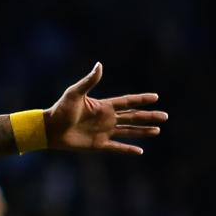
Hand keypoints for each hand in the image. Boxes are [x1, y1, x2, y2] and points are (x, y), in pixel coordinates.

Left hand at [44, 62, 165, 154]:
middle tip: (165, 116)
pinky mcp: (98, 145)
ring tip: (158, 130)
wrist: (49, 129)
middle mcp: (106, 119)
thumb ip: (89, 81)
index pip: (127, 102)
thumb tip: (100, 65)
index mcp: (103, 106)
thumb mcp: (74, 93)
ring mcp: (103, 132)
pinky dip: (128, 149)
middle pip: (132, 117)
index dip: (140, 99)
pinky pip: (117, 147)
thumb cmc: (60, 110)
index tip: (155, 97)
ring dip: (143, 131)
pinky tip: (140, 151)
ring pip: (129, 131)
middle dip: (148, 116)